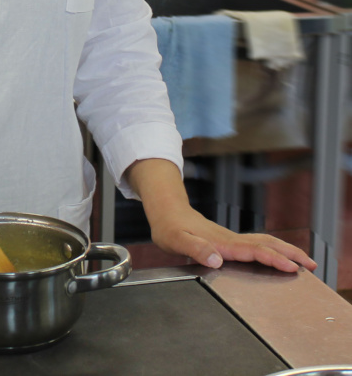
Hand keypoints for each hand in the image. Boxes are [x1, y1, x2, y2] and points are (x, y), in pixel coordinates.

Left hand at [148, 204, 316, 273]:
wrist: (166, 211)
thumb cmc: (169, 227)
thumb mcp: (175, 240)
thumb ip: (195, 249)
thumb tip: (216, 260)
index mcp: (221, 243)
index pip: (252, 251)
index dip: (271, 259)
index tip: (290, 267)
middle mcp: (230, 240)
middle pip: (265, 244)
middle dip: (289, 254)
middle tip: (311, 265)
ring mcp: (231, 239)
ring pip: (264, 242)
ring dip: (285, 250)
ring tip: (304, 261)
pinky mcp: (229, 241)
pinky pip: (257, 244)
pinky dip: (274, 249)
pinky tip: (279, 256)